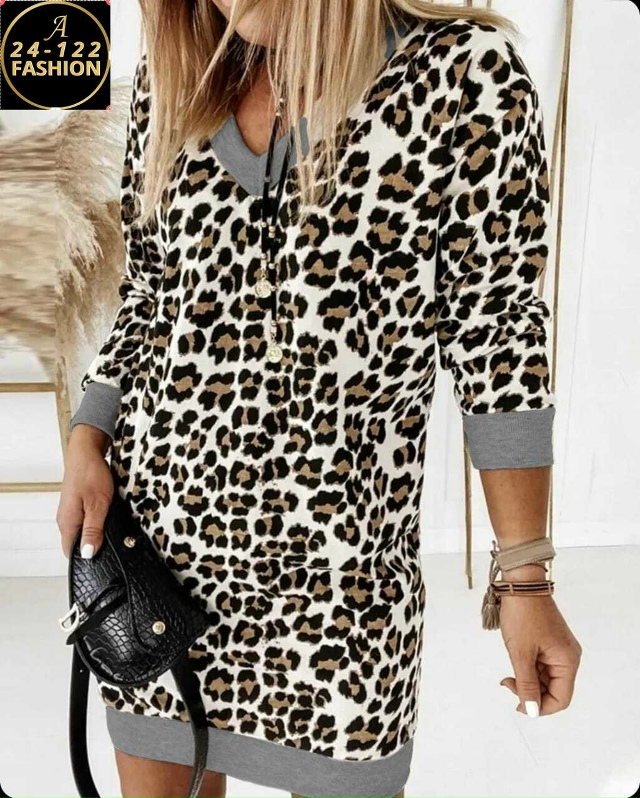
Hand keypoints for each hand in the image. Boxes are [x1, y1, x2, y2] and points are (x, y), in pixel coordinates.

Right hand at [57, 424, 113, 559]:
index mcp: (67, 524)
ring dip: (97, 532)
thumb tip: (87, 554)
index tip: (105, 558)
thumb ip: (93, 530)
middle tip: (114, 540)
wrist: (86, 452)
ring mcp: (70, 513)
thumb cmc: (90, 475)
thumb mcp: (98, 505)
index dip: (88, 558)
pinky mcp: (77, 506)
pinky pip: (86, 521)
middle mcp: (65, 521)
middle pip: (78, 544)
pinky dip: (97, 521)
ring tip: (110, 525)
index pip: (72, 553)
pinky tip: (106, 515)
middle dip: (96, 545)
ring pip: (83, 532)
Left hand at [497, 565, 581, 716]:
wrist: (520, 584)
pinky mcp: (550, 642)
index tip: (518, 704)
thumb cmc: (523, 614)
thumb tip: (532, 710)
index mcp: (568, 661)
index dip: (540, 707)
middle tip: (508, 683)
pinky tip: (515, 660)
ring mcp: (559, 649)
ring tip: (509, 670)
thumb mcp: (521, 654)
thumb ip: (527, 684)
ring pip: (546, 678)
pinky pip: (541, 665)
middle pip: (554, 690)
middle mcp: (568, 657)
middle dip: (531, 692)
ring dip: (528, 679)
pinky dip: (528, 668)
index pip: (561, 699)